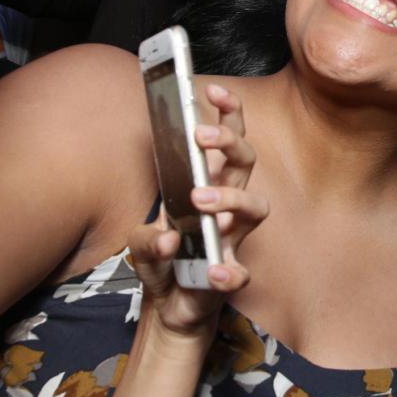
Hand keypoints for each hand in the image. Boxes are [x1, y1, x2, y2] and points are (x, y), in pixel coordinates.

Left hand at [126, 83, 267, 338]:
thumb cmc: (165, 261)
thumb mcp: (141, 245)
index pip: (228, 141)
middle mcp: (227, 207)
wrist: (171, 308)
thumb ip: (146, 238)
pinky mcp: (229, 274)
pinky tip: (213, 273)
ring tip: (199, 200)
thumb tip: (169, 235)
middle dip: (229, 142)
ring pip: (255, 207)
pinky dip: (228, 271)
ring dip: (230, 199)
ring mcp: (232, 238)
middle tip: (200, 136)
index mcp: (209, 185)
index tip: (213, 89)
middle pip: (246, 162)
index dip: (228, 112)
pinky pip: (239, 271)